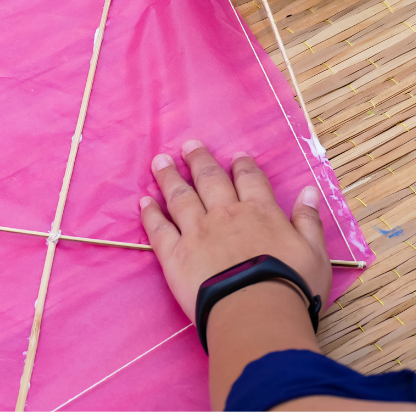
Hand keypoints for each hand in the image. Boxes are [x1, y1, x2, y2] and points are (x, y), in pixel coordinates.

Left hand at [140, 140, 331, 323]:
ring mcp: (197, 232)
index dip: (242, 165)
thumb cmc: (291, 285)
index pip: (249, 179)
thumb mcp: (314, 252)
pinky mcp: (175, 255)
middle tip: (189, 145)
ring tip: (160, 161)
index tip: (236, 155)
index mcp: (259, 212)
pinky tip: (144, 201)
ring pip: (180, 196)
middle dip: (199, 159)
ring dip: (169, 177)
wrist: (256, 314)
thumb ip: (309, 220)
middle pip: (209, 178)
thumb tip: (310, 191)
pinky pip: (159, 229)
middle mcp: (225, 214)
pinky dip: (150, 214)